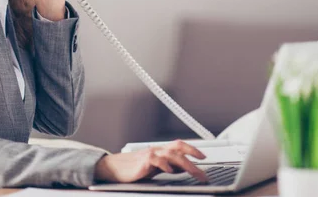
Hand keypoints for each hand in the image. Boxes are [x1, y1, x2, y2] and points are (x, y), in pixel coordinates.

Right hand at [93, 140, 207, 183]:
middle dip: (193, 154)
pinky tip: (171, 170)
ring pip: (171, 154)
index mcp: (161, 151)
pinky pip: (156, 160)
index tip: (204, 157)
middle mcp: (157, 150)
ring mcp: (150, 154)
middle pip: (178, 147)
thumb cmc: (133, 168)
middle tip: (204, 166)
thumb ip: (168, 166)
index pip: (179, 146)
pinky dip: (165, 164)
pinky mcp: (143, 162)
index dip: (193, 149)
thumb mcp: (154, 168)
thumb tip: (183, 168)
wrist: (113, 168)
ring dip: (185, 163)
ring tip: (195, 172)